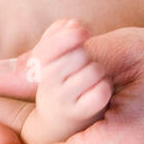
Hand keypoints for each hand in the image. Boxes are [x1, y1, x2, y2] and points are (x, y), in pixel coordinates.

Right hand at [19, 18, 110, 143]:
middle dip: (87, 54)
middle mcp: (48, 85)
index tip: (85, 31)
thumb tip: (73, 24)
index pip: (50, 47)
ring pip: (93, 72)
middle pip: (78, 56)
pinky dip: (104, 88)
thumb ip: (59, 33)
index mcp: (39, 66)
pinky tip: (99, 92)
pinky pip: (101, 92)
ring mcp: (64, 101)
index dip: (69, 36)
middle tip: (84, 62)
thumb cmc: (61, 78)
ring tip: (91, 79)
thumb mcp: (52, 54)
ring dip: (99, 71)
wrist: (59, 119)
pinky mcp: (81, 114)